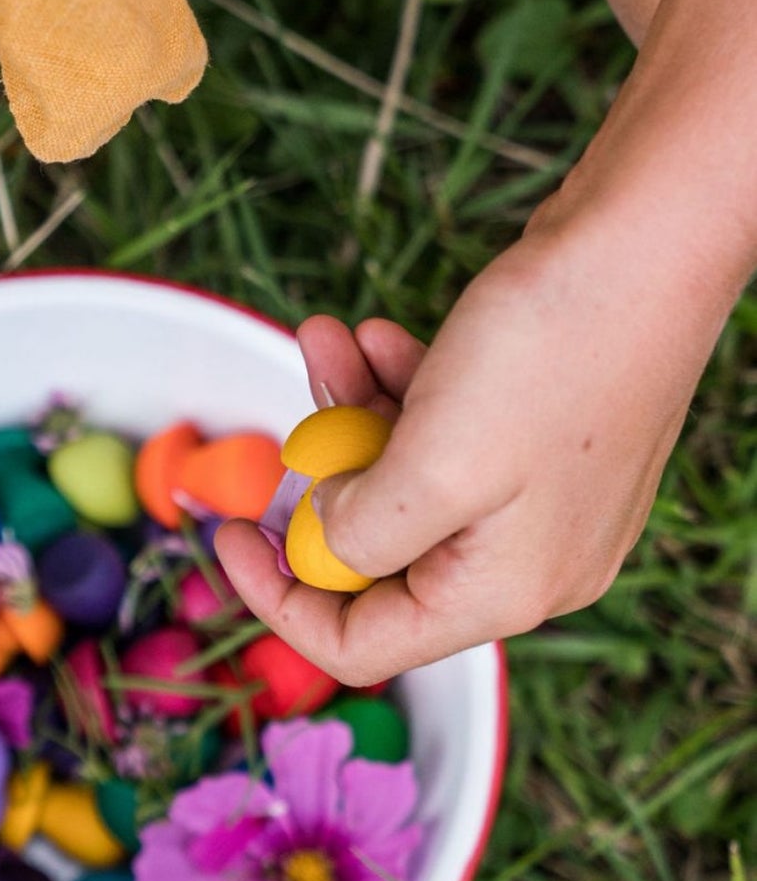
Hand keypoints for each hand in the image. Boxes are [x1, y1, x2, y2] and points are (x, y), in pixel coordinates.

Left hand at [216, 226, 722, 683]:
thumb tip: (323, 535)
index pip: (358, 644)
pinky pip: (437, 438)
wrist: (653, 236)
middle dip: (318, 484)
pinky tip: (376, 337)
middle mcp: (521, 563)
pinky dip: (394, 392)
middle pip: (375, 560)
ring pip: (400, 483)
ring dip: (348, 417)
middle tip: (288, 425)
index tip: (227, 533)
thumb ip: (357, 532)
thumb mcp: (430, 466)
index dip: (277, 598)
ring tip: (328, 342)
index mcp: (500, 593)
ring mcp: (532, 502)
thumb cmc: (554, 353)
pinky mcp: (534, 443)